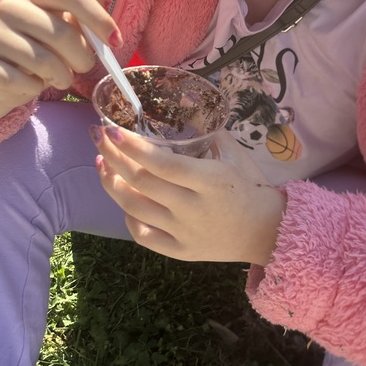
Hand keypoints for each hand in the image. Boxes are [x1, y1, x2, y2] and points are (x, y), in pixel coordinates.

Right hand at [0, 0, 120, 125]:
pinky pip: (19, 82)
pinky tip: (31, 85)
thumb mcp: (64, 24)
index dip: (99, 18)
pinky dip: (33, 90)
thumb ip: (84, 3)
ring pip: (42, 62)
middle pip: (61, 33)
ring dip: (61, 77)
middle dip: (82, 59)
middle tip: (82, 68)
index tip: (116, 41)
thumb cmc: (40, 47)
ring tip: (59, 78)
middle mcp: (8, 7)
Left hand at [93, 125, 285, 264]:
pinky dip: (127, 216)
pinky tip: (124, 198)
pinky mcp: (180, 252)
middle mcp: (194, 209)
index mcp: (211, 181)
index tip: (112, 130)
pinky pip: (142, 235)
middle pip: (141, 184)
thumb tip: (182, 113)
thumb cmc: (250, 188)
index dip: (133, 148)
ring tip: (102, 163)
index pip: (163, 165)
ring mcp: (184, 233)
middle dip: (113, 157)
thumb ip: (208, 134)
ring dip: (111, 184)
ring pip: (134, 209)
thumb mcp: (236, 155)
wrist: (267, 232)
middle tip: (98, 137)